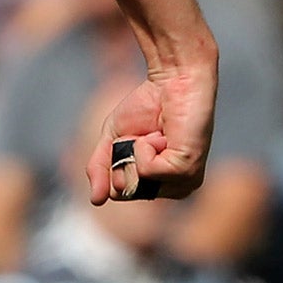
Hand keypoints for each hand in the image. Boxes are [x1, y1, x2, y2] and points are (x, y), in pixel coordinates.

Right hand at [86, 49, 216, 204]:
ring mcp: (184, 182)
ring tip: (157, 134)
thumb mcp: (113, 140)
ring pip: (135, 183)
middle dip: (123, 158)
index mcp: (161, 185)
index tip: (133, 138)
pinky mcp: (187, 170)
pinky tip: (164, 135)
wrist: (173, 80)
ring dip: (136, 151)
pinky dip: (145, 147)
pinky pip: (147, 171)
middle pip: (124, 191)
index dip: (114, 162)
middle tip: (144, 135)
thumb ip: (100, 169)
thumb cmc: (147, 108)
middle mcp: (176, 189)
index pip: (117, 191)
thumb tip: (95, 201)